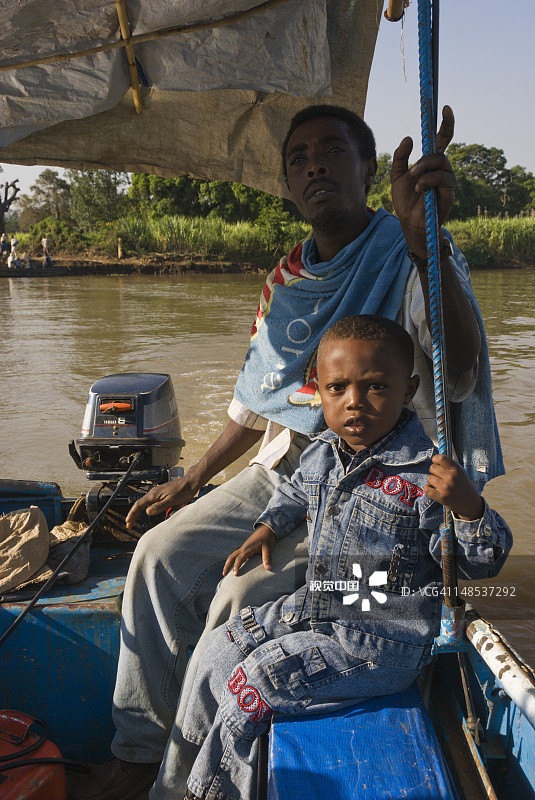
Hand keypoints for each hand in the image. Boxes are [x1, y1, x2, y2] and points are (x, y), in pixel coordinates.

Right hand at [125, 476, 196, 527]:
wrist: (189, 483)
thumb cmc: (182, 491)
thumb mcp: (171, 501)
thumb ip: (159, 507)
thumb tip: (147, 512)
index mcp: (154, 494)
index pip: (139, 505)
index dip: (132, 514)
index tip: (128, 521)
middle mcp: (154, 492)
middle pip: (140, 504)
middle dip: (133, 513)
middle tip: (129, 523)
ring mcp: (157, 492)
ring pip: (145, 502)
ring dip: (139, 511)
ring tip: (135, 518)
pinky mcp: (161, 493)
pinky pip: (150, 501)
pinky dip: (146, 507)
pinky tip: (148, 511)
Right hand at [223, 525, 276, 575]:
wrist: (266, 528)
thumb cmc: (267, 538)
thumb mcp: (268, 548)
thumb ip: (267, 558)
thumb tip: (268, 569)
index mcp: (248, 548)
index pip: (239, 558)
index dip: (236, 566)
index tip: (235, 574)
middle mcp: (243, 547)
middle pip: (231, 556)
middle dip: (227, 565)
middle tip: (223, 574)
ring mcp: (243, 546)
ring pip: (232, 554)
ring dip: (228, 562)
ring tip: (226, 571)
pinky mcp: (245, 546)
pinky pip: (236, 552)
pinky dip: (232, 558)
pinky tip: (233, 562)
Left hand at [391, 106, 457, 256]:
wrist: (409, 222)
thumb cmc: (405, 200)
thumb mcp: (397, 176)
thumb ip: (400, 157)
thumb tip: (410, 137)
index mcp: (430, 162)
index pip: (442, 138)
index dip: (445, 123)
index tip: (444, 108)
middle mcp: (442, 168)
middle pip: (442, 148)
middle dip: (426, 156)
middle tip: (412, 170)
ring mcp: (448, 178)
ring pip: (441, 161)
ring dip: (424, 167)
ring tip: (414, 179)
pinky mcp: (450, 190)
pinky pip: (441, 177)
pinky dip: (427, 181)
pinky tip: (419, 189)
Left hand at [424, 454, 483, 520]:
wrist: (470, 503)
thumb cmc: (464, 486)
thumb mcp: (461, 473)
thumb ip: (450, 466)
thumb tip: (435, 460)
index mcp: (457, 470)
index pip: (441, 458)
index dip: (435, 459)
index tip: (436, 462)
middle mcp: (451, 478)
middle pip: (432, 468)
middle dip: (433, 471)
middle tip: (438, 475)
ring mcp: (446, 488)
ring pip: (429, 478)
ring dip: (431, 480)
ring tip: (437, 483)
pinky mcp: (442, 498)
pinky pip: (427, 489)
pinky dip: (427, 488)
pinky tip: (431, 488)